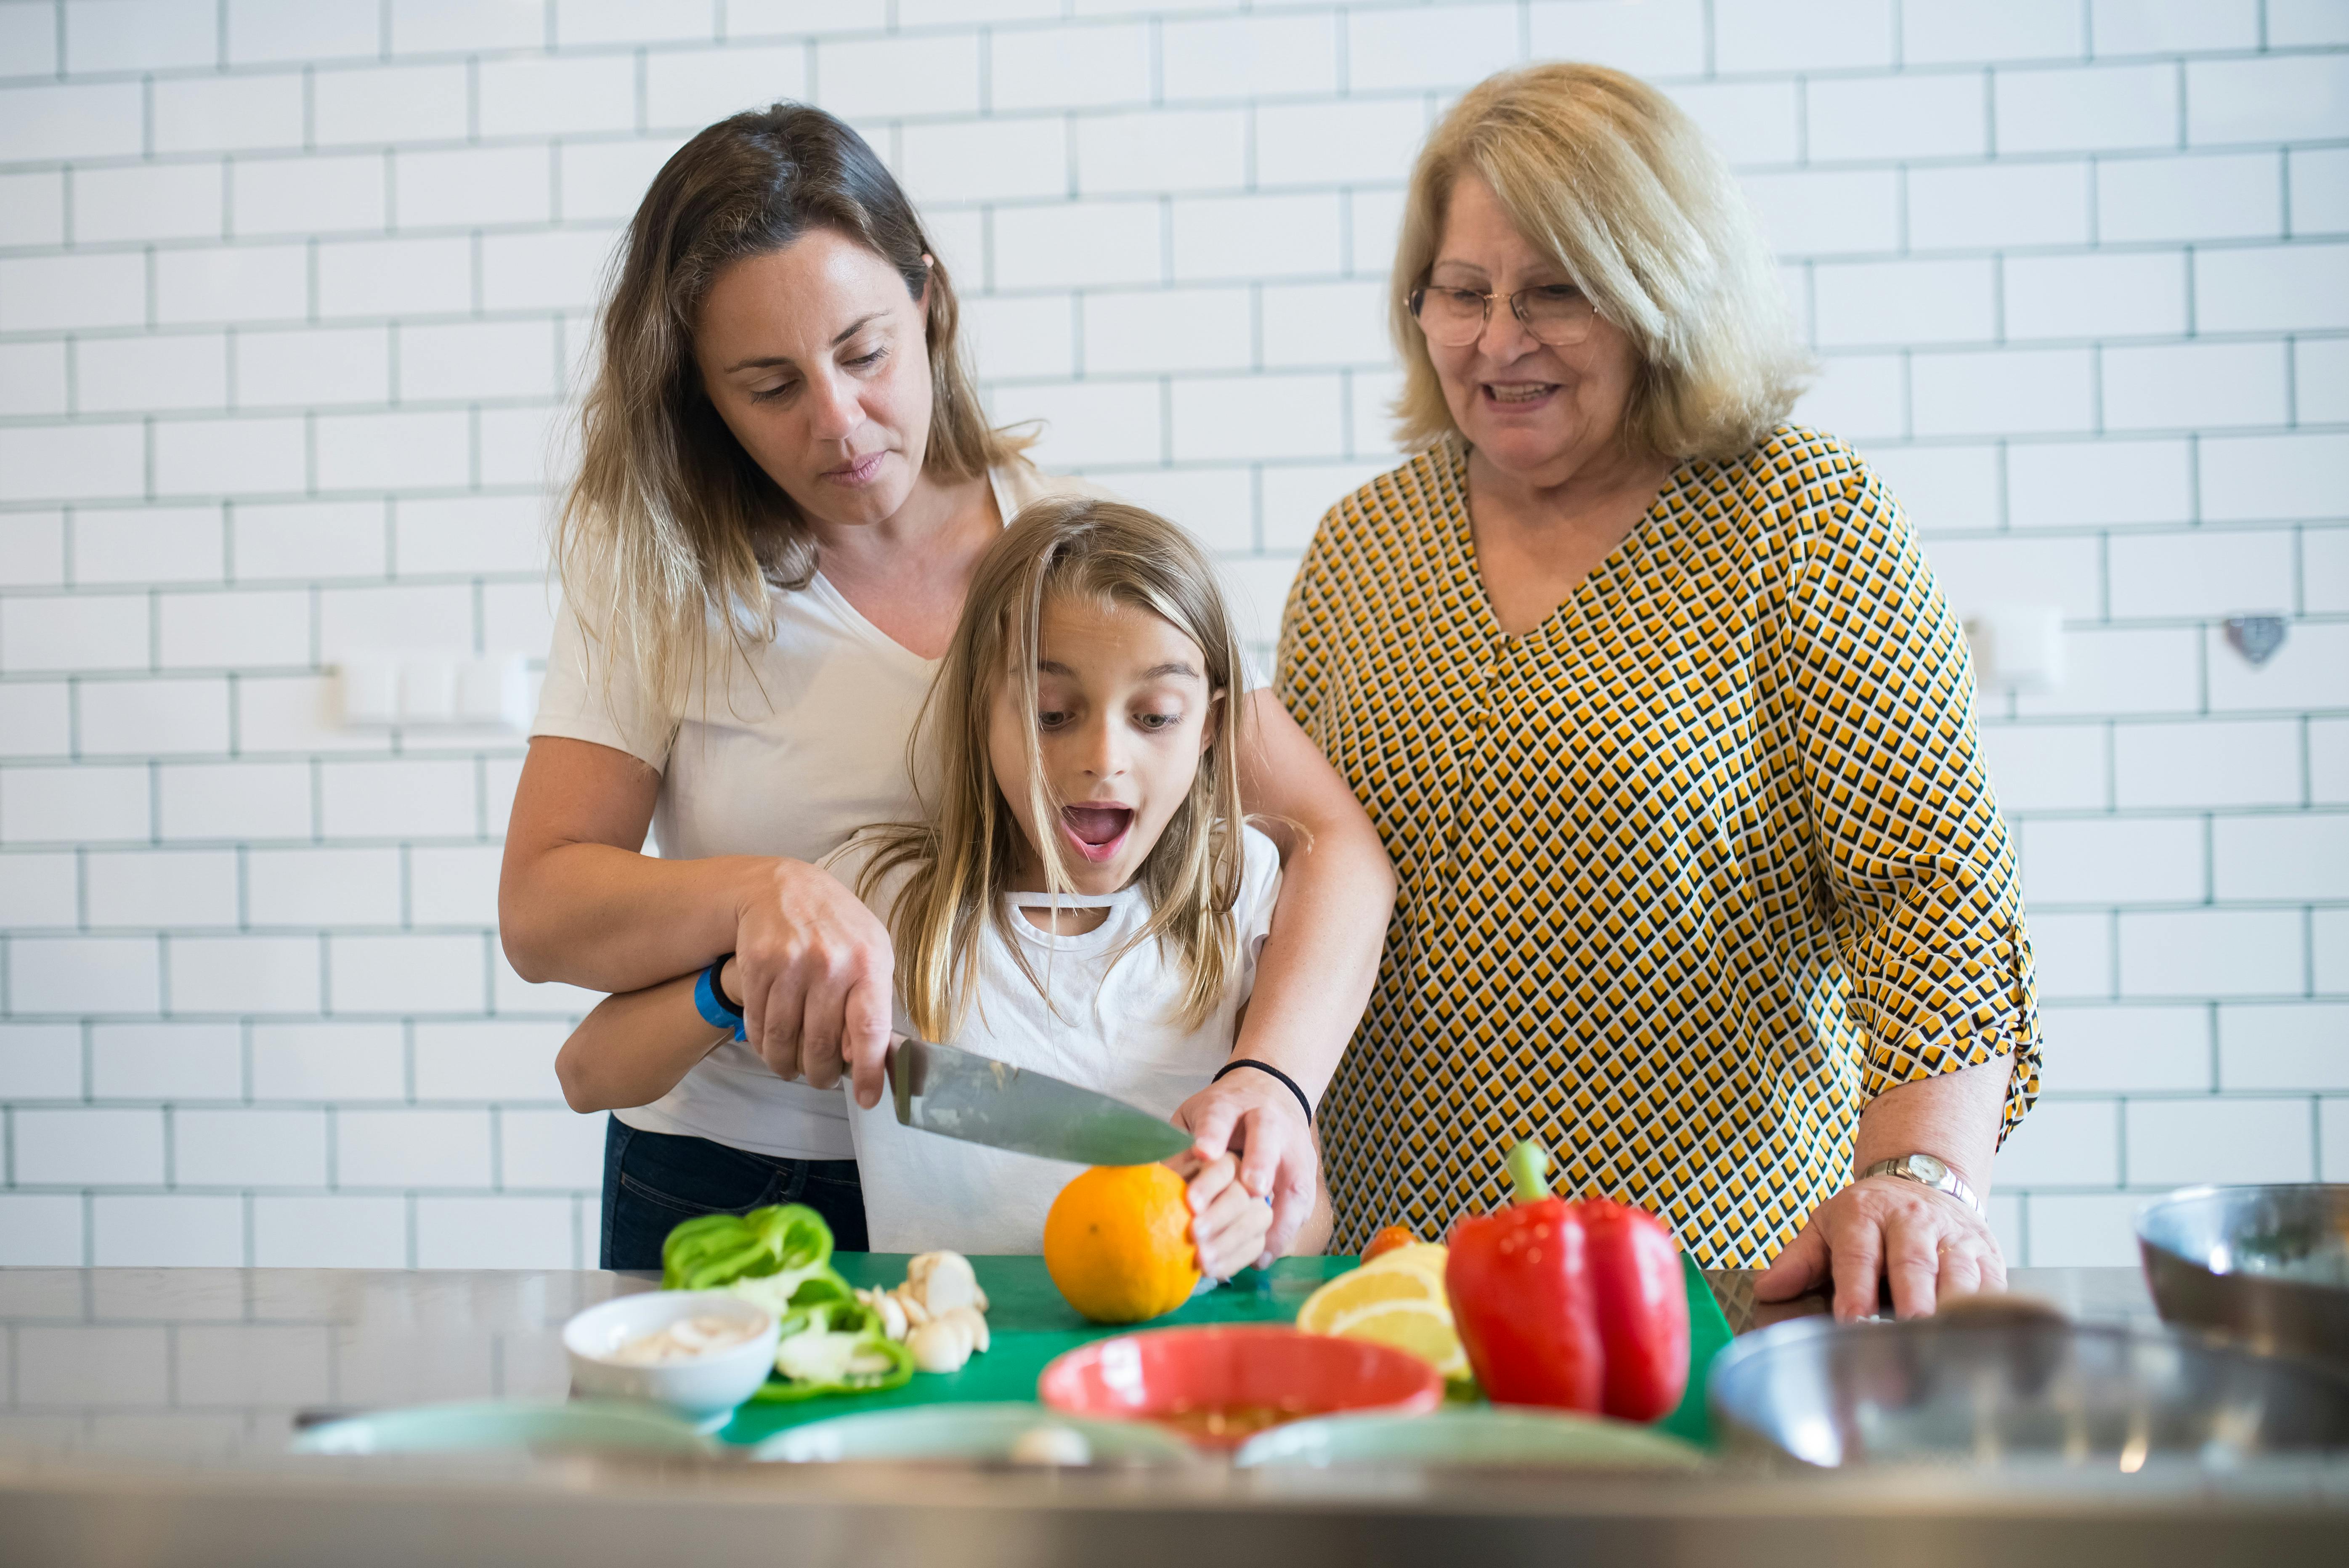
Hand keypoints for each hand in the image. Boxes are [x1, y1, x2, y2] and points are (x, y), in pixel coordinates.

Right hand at [729, 858, 892, 1108]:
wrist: (783, 888)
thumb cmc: (837, 929)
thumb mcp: (870, 953)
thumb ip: (872, 1002)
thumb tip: (871, 1058)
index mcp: (868, 962)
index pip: (869, 1031)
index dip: (869, 1072)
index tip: (869, 1100)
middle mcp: (829, 963)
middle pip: (821, 1045)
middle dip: (821, 1075)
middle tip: (822, 1081)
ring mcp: (790, 964)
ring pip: (784, 1040)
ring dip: (787, 1066)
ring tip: (793, 1070)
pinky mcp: (757, 966)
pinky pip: (758, 1024)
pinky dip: (763, 1046)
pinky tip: (771, 1048)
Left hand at [1172, 1070, 1315, 1267]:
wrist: (1273, 1091)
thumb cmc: (1222, 1114)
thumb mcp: (1195, 1116)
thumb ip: (1178, 1145)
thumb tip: (1153, 1184)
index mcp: (1231, 1105)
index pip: (1220, 1116)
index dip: (1213, 1134)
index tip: (1202, 1153)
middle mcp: (1267, 1122)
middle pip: (1265, 1139)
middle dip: (1258, 1164)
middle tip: (1248, 1191)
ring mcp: (1292, 1149)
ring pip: (1292, 1179)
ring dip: (1273, 1214)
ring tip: (1253, 1250)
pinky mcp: (1304, 1175)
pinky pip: (1300, 1206)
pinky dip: (1282, 1233)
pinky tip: (1261, 1258)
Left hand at [1753, 1175, 2005, 1320]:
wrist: (1924, 1179)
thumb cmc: (1869, 1216)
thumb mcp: (1826, 1225)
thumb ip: (1799, 1260)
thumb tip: (1768, 1289)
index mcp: (1865, 1215)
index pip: (1859, 1254)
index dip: (1856, 1288)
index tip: (1853, 1320)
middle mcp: (1912, 1223)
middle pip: (1914, 1263)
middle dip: (1913, 1301)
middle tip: (1910, 1333)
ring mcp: (1954, 1238)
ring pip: (1959, 1273)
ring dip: (1955, 1309)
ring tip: (1948, 1342)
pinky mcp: (1987, 1255)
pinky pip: (1994, 1285)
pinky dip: (1992, 1313)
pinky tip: (1986, 1340)